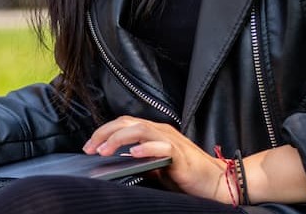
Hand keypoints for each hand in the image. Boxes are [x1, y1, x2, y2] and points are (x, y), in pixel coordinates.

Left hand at [83, 115, 231, 203]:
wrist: (217, 182)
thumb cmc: (188, 175)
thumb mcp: (157, 167)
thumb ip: (140, 161)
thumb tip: (118, 163)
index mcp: (154, 132)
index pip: (123, 124)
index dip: (104, 132)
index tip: (88, 146)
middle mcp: (161, 131)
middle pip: (126, 122)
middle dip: (104, 133)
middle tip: (89, 148)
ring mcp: (170, 140)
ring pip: (139, 129)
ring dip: (118, 139)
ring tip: (104, 150)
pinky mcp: (180, 154)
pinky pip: (161, 146)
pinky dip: (146, 148)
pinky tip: (133, 154)